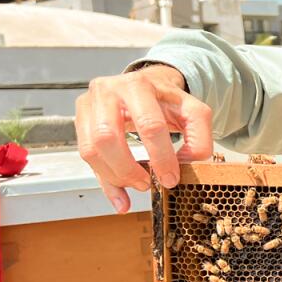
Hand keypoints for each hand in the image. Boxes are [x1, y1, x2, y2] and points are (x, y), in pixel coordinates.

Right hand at [75, 64, 212, 213]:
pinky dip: (104, 181)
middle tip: (148, 184)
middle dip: (128, 169)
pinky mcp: (81, 119)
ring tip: (137, 184)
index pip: (148, 125)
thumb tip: (186, 165)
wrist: (147, 85)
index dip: (161, 157)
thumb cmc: (167, 100)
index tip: (170, 178)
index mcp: (139, 85)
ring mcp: (90, 104)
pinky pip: (86, 156)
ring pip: (91, 149)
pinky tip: (120, 197)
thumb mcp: (192, 112)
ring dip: (115, 176)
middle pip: (108, 137)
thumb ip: (199, 138)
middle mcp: (108, 91)